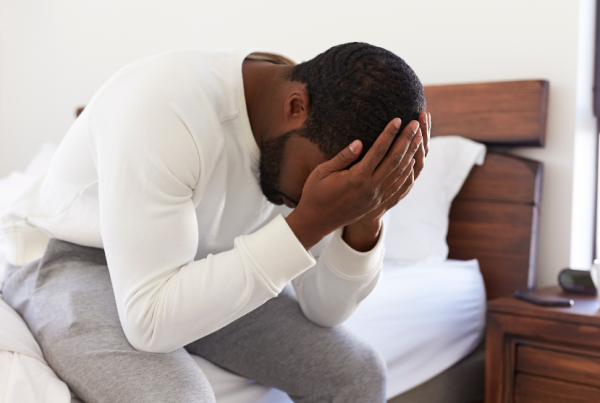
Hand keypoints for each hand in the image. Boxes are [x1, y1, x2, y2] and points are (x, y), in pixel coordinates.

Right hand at [286, 115, 424, 250]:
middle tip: (416, 124)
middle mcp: (370, 188)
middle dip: (407, 140)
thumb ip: (343, 157)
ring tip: (419, 138)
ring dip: (411, 154)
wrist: (317, 221)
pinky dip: (406, 172)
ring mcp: (376, 197)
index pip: (378, 151)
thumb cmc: (316, 193)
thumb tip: (359, 142)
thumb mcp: (323, 172)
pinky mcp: (377, 203)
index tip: (398, 120)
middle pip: (395, 160)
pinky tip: (411, 162)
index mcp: (357, 178)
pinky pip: (397, 186)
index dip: (389, 134)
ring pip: (399, 173)